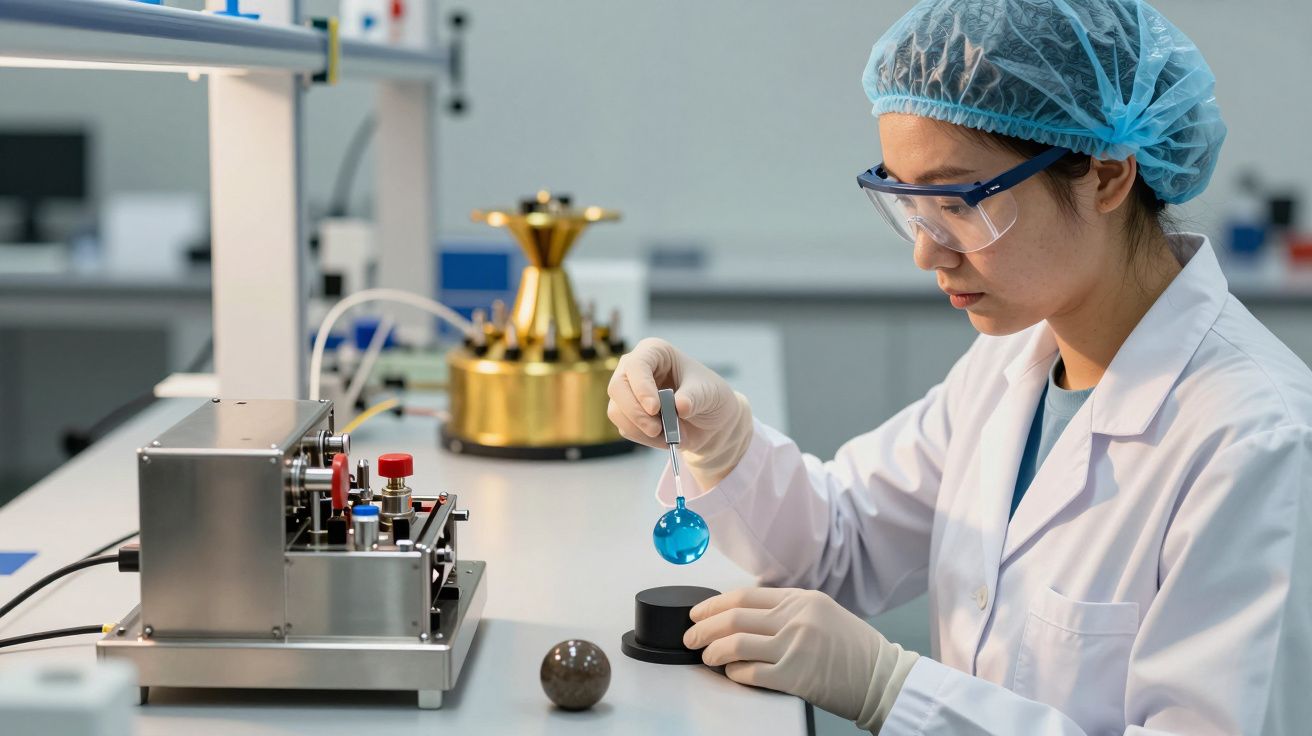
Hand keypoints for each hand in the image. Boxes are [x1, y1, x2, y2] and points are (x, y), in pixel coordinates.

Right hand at [607, 338, 753, 487]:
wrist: (710, 421)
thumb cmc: (709, 396)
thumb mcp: (710, 393)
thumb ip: (695, 398)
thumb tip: (680, 406)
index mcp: (655, 352)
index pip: (636, 365)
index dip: (641, 387)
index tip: (655, 408)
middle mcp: (635, 369)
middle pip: (617, 387)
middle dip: (635, 412)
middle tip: (656, 429)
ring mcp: (628, 392)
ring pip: (616, 410)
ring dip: (640, 428)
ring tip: (668, 434)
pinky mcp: (627, 414)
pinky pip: (626, 428)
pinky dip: (644, 438)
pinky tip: (665, 437)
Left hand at [685, 587, 918, 731]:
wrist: (884, 677)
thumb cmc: (855, 649)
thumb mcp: (823, 613)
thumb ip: (788, 610)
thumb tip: (743, 616)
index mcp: (801, 599)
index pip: (744, 596)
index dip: (714, 604)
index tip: (698, 613)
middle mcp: (796, 618)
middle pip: (733, 618)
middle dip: (703, 628)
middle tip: (691, 637)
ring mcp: (794, 646)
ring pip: (736, 644)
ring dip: (713, 652)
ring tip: (706, 657)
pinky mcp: (795, 676)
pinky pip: (751, 673)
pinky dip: (734, 674)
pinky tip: (731, 674)